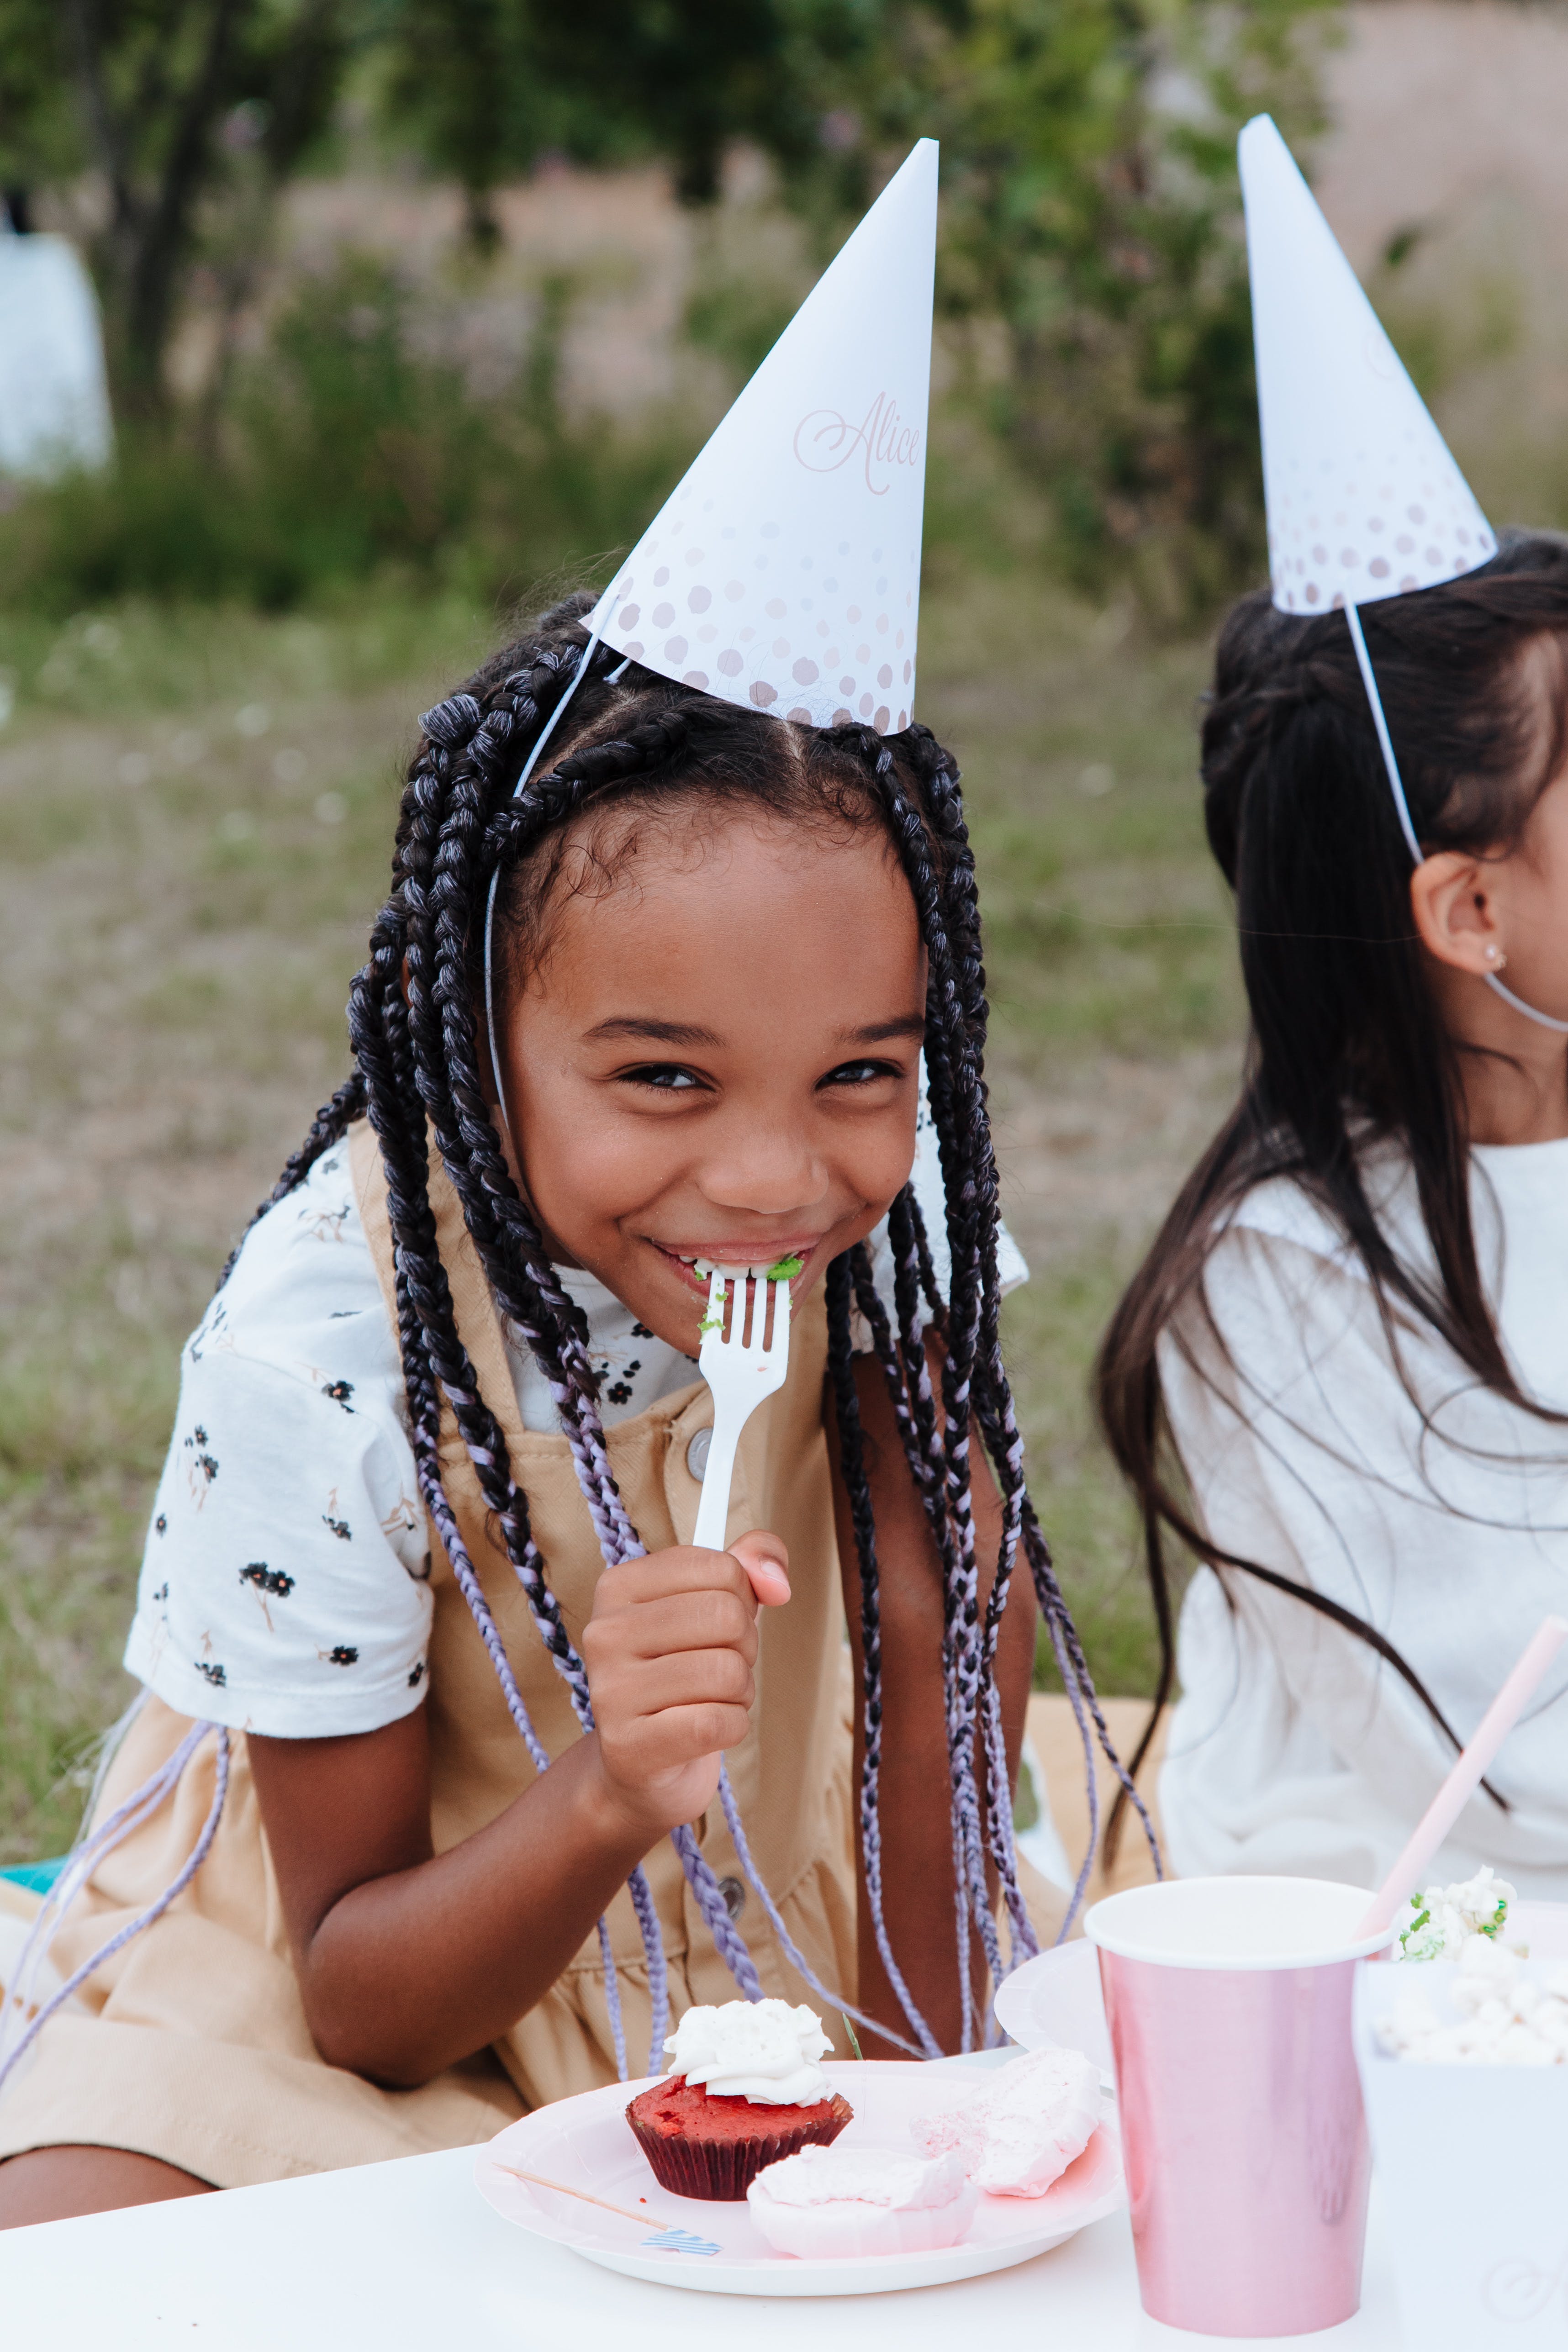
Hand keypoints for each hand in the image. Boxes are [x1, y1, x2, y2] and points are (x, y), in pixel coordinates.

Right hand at [582, 1532, 790, 1835]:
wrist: (643, 1766)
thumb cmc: (685, 1671)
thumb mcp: (718, 1604)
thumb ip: (752, 1563)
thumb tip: (775, 1581)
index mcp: (618, 1586)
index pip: (719, 1566)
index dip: (742, 1597)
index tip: (719, 1623)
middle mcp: (604, 1633)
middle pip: (727, 1615)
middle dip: (744, 1646)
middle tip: (719, 1666)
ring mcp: (611, 1691)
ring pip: (728, 1671)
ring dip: (740, 1691)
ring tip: (711, 1699)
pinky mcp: (630, 1745)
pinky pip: (720, 1723)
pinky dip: (733, 1727)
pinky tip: (706, 1731)